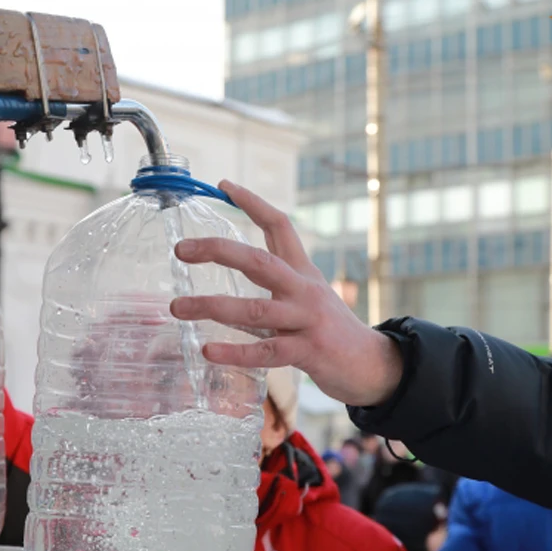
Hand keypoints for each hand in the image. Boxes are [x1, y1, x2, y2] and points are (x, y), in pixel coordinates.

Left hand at [169, 181, 403, 407]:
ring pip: (254, 310)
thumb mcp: (309, 295)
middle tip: (181, 249)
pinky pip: (266, 351)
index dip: (253, 202)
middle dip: (218, 251)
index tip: (223, 184)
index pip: (279, 226)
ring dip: (211, 307)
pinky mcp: (309, 352)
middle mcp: (304, 290)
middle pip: (259, 261)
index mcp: (303, 272)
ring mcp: (307, 321)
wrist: (374, 365)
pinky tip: (209, 350)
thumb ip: (277, 281)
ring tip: (178, 307)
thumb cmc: (330, 331)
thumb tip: (240, 262)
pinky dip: (235, 352)